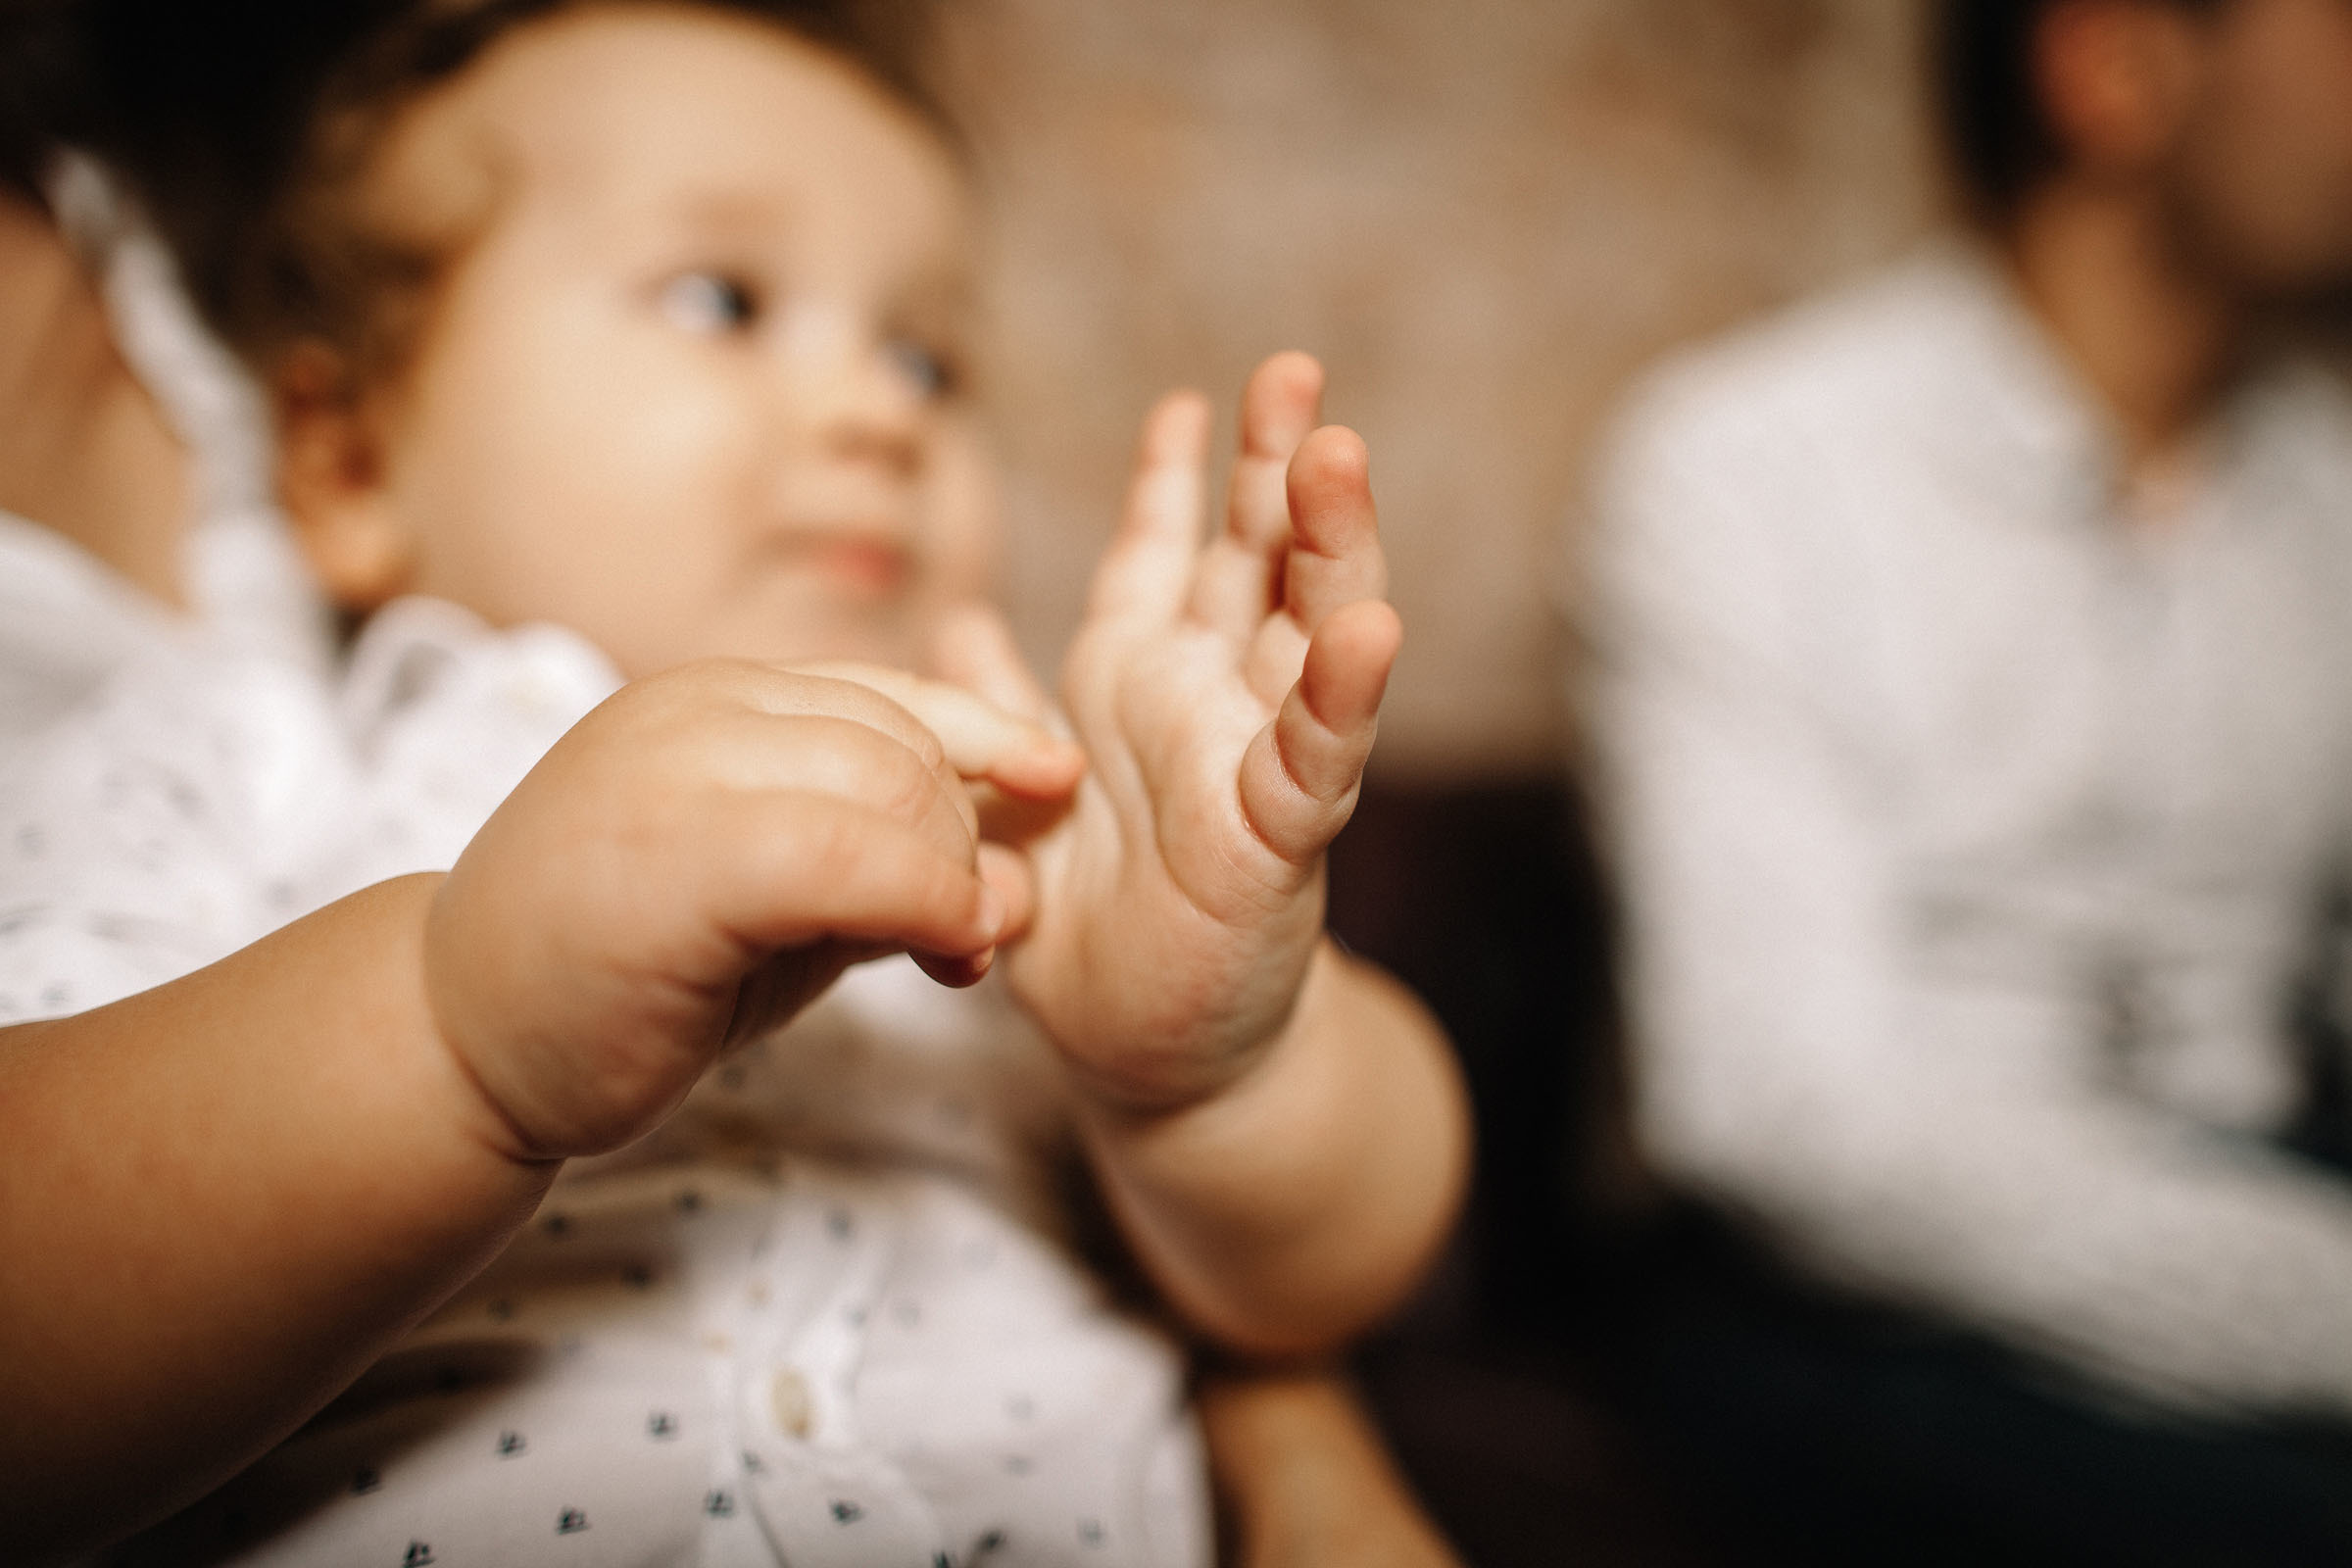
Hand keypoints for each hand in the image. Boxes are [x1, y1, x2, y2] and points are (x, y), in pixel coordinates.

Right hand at [422, 658, 1079, 1159]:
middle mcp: (693, 712)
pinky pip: (850, 857)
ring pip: (889, 786)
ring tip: (950, 953)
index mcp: (713, 701)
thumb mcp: (773, 902)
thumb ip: (879, 868)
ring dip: (952, 876)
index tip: (1052, 781)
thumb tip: (1020, 881)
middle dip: (965, 837)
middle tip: (971, 934)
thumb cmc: (621, 973)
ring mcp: (675, 771)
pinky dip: (924, 901)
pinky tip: (941, 955)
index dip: (986, 734)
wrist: (458, 1043)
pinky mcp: (674, 857)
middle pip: (902, 742)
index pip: (886, 695)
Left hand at [978, 352, 1401, 1106]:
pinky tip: (1368, 627)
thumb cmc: (1096, 935)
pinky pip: (1317, 759)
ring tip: (1337, 456)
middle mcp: (1212, 707)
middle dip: (1277, 468)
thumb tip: (958, 617)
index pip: (1169, 556)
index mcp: (1144, 686)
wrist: (1152, 1060)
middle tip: (1295, 374)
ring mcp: (1257, 765)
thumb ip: (1001, 709)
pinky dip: (1342, 694)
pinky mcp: (1280, 841)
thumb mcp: (1022, 805)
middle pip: (1257, 564)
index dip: (1178, 479)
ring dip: (1329, 546)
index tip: (1190, 400)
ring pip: (1307, 635)